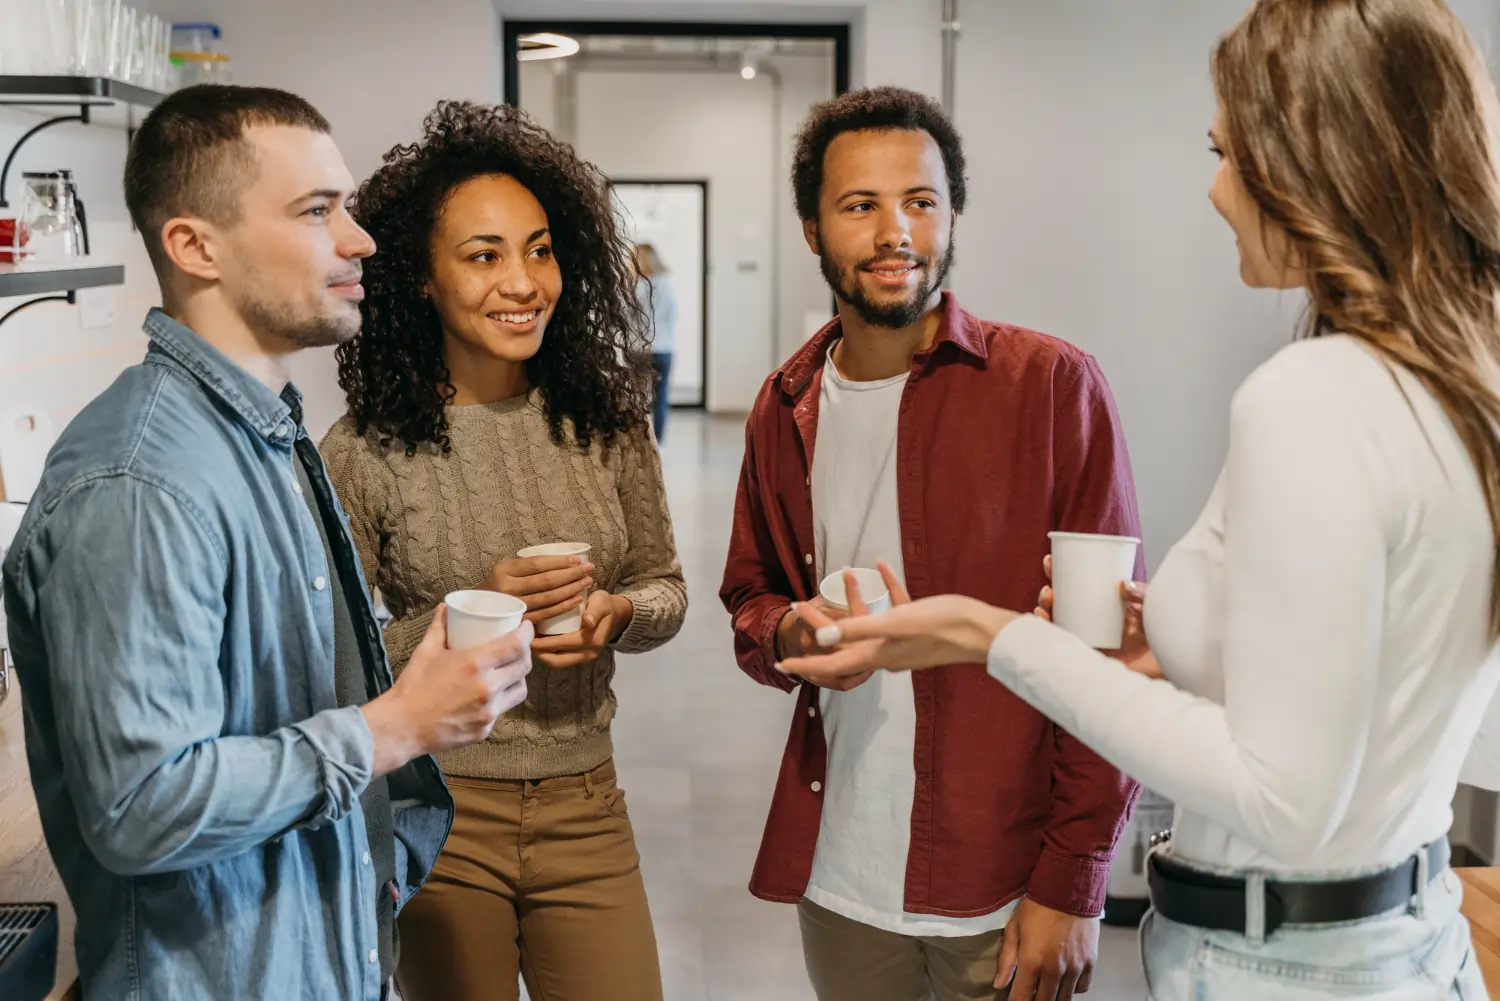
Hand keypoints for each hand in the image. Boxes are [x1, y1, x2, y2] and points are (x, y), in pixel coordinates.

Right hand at [363, 605, 533, 774]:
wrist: (401, 727)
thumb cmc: (413, 686)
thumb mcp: (426, 651)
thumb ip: (439, 627)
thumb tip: (445, 607)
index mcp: (475, 664)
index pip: (517, 645)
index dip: (527, 633)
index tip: (526, 627)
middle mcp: (487, 688)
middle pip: (524, 667)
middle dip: (525, 654)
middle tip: (518, 647)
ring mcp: (488, 712)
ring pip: (519, 690)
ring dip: (517, 678)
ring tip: (508, 671)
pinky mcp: (485, 730)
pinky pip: (502, 710)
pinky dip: (500, 700)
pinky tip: (491, 695)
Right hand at [482, 555, 595, 624]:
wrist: (476, 612)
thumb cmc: (496, 586)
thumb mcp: (505, 570)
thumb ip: (526, 566)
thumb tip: (562, 560)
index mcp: (503, 570)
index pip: (537, 563)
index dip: (560, 562)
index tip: (578, 560)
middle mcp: (506, 588)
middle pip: (546, 580)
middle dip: (571, 574)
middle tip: (589, 569)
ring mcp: (513, 607)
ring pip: (548, 597)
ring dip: (571, 589)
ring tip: (586, 582)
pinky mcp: (518, 622)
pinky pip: (546, 614)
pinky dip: (563, 606)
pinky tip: (577, 600)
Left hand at [530, 590, 632, 668]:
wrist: (617, 615)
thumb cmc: (604, 605)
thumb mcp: (602, 602)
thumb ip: (595, 611)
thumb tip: (587, 622)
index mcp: (592, 640)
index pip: (562, 644)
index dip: (543, 642)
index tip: (527, 633)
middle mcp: (588, 653)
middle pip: (556, 660)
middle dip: (538, 652)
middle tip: (522, 640)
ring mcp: (583, 658)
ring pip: (557, 663)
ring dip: (542, 655)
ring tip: (528, 642)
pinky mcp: (579, 658)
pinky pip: (560, 660)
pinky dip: (548, 655)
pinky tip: (538, 644)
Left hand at [777, 562, 1014, 679]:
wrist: (984, 630)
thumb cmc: (944, 626)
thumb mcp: (898, 623)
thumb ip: (859, 630)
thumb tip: (821, 639)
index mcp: (877, 654)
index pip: (832, 664)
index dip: (805, 665)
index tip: (781, 663)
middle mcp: (885, 652)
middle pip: (844, 642)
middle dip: (821, 626)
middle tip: (799, 608)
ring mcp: (902, 640)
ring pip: (867, 622)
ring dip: (851, 602)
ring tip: (839, 579)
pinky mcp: (918, 625)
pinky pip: (894, 607)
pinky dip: (885, 589)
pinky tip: (882, 565)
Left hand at [996, 898, 1098, 999]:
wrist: (1068, 888)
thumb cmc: (1037, 906)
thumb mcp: (1014, 928)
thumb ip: (1007, 959)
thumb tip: (999, 984)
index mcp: (1032, 962)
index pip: (1022, 997)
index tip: (1013, 1000)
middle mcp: (1055, 970)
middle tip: (1030, 995)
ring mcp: (1075, 968)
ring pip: (1065, 998)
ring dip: (1054, 997)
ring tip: (1046, 990)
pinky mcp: (1091, 962)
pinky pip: (1083, 987)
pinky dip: (1073, 988)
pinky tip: (1065, 981)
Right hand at [1037, 555, 1161, 677]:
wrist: (1171, 666)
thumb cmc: (1163, 637)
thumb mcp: (1152, 607)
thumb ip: (1141, 594)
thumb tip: (1123, 584)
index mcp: (1104, 606)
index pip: (1077, 587)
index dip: (1060, 574)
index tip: (1050, 561)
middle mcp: (1092, 622)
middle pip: (1062, 606)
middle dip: (1048, 595)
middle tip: (1049, 588)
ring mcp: (1089, 640)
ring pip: (1058, 625)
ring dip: (1045, 612)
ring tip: (1046, 603)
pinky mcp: (1088, 658)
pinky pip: (1063, 648)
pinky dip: (1049, 636)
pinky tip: (1044, 624)